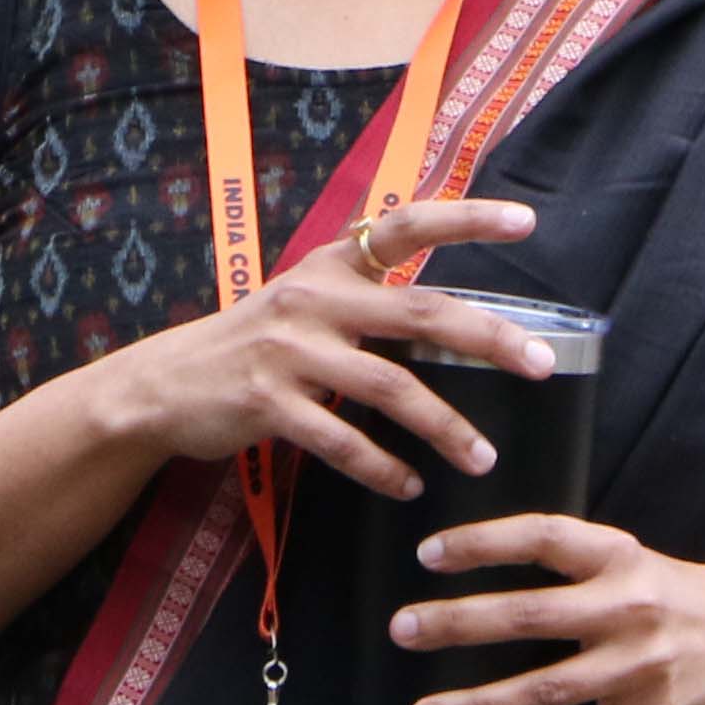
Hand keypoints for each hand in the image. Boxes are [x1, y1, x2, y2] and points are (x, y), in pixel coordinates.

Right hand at [77, 194, 565, 501]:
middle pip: (419, 314)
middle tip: (541, 365)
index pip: (404, 225)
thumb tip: (449, 313)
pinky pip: (342, 441)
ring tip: (483, 458)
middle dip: (488, 339)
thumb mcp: (304, 298)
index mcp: (330, 266)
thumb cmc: (252, 343)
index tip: (527, 221)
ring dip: (445, 427)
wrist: (163, 386)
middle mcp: (314, 299)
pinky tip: (411, 486)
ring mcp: (290, 352)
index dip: (465, 218)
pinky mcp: (269, 404)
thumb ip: (366, 295)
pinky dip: (383, 468)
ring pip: (390, 389)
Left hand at [391, 515, 704, 704]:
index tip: (427, 555)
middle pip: (530, 616)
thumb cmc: (671, 592)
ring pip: (545, 690)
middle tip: (404, 630)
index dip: (484, 543)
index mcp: (616, 558)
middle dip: (460, 624)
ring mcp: (636, 669)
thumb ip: (567, 559)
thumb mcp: (626, 557)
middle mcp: (626, 609)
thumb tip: (476, 559)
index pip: (541, 539)